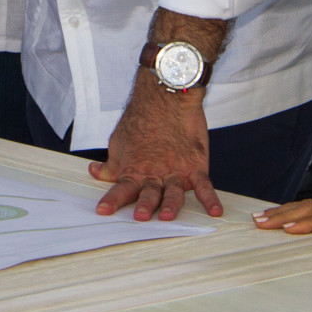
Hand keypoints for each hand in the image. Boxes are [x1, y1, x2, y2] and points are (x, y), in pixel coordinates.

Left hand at [89, 75, 223, 220]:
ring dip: (171, 205)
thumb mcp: (119, 141)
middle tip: (141, 217)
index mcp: (135, 168)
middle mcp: (155, 172)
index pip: (121, 188)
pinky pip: (204, 185)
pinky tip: (215, 212)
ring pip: (174, 192)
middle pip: (150, 193)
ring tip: (169, 216)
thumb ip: (112, 163)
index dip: (112, 200)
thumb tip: (96, 172)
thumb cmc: (141, 118)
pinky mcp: (196, 165)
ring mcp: (177, 170)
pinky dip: (211, 199)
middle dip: (145, 205)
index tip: (102, 211)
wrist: (168, 94)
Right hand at [253, 182, 311, 235]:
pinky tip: (278, 213)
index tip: (290, 228)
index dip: (311, 224)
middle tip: (260, 223)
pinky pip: (310, 205)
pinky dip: (292, 209)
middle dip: (283, 218)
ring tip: (259, 219)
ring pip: (305, 206)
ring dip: (282, 212)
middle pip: (309, 211)